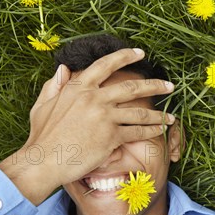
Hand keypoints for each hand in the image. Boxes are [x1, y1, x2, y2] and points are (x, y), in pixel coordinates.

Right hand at [0, 48, 174, 204]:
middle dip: (155, 86)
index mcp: (78, 87)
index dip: (125, 56)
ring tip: (171, 116)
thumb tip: (63, 68)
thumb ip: (54, 85)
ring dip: (158, 115)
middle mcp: (94, 98)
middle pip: (131, 88)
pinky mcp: (111, 137)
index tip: (140, 53)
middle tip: (170, 86)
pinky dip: (151, 131)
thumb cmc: (43, 136)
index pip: (105, 65)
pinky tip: (160, 130)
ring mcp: (104, 117)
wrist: (43, 161)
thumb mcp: (43, 105)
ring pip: (139, 112)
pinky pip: (137, 132)